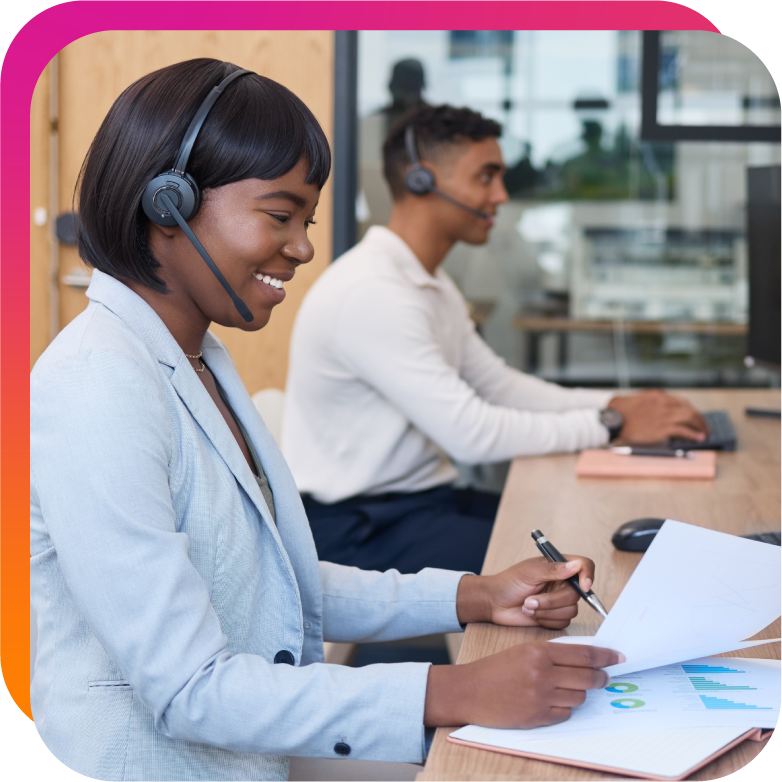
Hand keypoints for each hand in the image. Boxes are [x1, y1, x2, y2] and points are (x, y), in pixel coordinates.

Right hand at [424, 642, 623, 727]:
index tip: (618, 657)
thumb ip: (552, 653)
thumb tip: (585, 657)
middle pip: (588, 676)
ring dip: (579, 693)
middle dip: (600, 677)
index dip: (605, 656)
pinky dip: (564, 707)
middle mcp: (542, 673)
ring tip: (565, 689)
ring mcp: (541, 697)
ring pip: (579, 696)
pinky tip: (553, 701)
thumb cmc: (496, 668)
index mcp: (539, 651)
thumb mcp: (524, 650)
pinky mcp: (537, 717)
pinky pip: (566, 712)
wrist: (470, 690)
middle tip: (605, 677)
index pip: (583, 653)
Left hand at [456, 556, 594, 628]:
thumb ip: (553, 569)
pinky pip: (563, 623)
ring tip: (528, 605)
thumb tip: (576, 565)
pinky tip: (532, 614)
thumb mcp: (529, 572)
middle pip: (577, 594)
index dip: (588, 575)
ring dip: (546, 611)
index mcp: (558, 567)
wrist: (494, 603)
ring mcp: (559, 600)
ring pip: (570, 611)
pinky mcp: (554, 617)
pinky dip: (546, 620)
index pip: (584, 566)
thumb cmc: (508, 582)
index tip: (583, 586)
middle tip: (530, 600)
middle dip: (552, 601)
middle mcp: (562, 583)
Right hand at [607, 389, 707, 443]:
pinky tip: (698, 438)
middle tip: (702, 425)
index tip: (693, 415)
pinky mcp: (664, 428)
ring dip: (700, 425)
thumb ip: (643, 401)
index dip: (689, 409)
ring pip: (690, 417)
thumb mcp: (631, 399)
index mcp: (656, 395)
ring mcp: (664, 415)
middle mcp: (663, 403)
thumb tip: (647, 409)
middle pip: (688, 408)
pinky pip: (684, 430)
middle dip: (698, 417)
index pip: (679, 401)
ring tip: (704, 432)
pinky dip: (693, 434)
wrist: (613, 420)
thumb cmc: (617, 411)